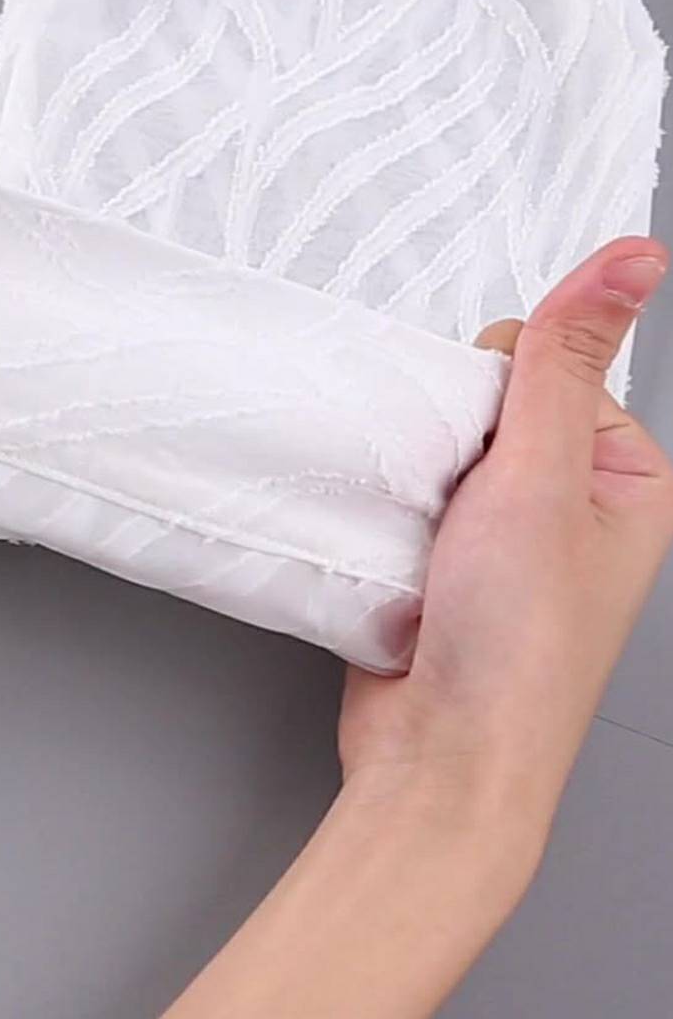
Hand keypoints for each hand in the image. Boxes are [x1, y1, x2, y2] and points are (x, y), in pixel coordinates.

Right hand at [340, 236, 672, 879]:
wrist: (440, 760)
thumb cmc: (517, 646)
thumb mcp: (545, 477)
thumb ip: (566, 360)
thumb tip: (634, 258)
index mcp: (625, 478)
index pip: (551, 364)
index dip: (498, 384)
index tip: (483, 445)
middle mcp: (568, 508)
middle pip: (486, 406)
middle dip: (448, 436)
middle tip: (449, 498)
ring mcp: (502, 542)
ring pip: (436, 454)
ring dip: (410, 475)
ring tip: (417, 530)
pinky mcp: (442, 570)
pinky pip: (403, 502)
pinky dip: (385, 511)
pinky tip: (389, 545)